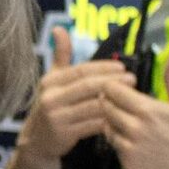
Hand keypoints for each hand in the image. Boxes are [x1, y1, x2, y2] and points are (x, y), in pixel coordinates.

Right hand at [11, 27, 134, 168]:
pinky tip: (120, 117)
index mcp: (50, 82)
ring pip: (92, 106)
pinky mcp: (65, 134)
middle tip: (132, 79)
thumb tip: (58, 29)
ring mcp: (57, 117)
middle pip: (87, 86)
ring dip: (113, 102)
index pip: (80, 71)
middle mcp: (51, 98)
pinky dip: (108, 120)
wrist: (37, 140)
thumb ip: (60, 55)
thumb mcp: (52, 80)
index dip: (103, 68)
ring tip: (130, 98)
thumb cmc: (51, 105)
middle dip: (112, 82)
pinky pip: (92, 125)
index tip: (122, 67)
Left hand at [100, 54, 168, 168]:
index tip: (119, 87)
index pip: (112, 90)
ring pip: (106, 127)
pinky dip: (118, 140)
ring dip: (111, 121)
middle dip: (109, 101)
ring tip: (126, 119)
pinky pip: (114, 146)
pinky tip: (131, 137)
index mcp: (148, 110)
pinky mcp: (128, 164)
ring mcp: (130, 148)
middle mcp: (135, 129)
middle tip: (119, 101)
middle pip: (105, 107)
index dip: (113, 86)